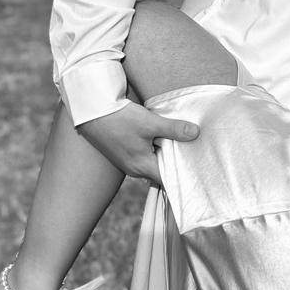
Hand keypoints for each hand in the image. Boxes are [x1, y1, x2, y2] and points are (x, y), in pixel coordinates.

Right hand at [77, 98, 198, 185]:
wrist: (91, 111)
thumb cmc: (119, 119)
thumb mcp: (150, 123)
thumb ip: (174, 129)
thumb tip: (195, 134)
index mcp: (142, 167)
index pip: (168, 179)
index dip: (184, 174)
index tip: (198, 167)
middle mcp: (135, 168)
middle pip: (162, 170)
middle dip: (177, 161)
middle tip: (195, 151)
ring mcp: (128, 160)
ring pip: (153, 160)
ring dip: (165, 151)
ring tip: (182, 141)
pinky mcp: (124, 150)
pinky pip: (145, 153)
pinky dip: (155, 146)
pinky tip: (162, 135)